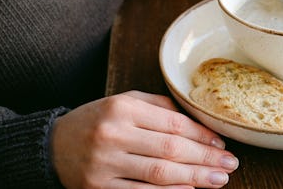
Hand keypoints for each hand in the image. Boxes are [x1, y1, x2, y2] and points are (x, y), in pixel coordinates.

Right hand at [51, 91, 238, 188]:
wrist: (52, 145)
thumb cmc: (96, 120)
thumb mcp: (124, 102)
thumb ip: (159, 106)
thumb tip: (198, 123)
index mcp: (122, 108)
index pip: (172, 122)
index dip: (201, 134)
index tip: (221, 143)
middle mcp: (113, 134)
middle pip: (170, 149)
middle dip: (205, 158)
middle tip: (230, 164)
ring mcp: (104, 164)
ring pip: (159, 174)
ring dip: (194, 178)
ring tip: (218, 180)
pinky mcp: (97, 188)